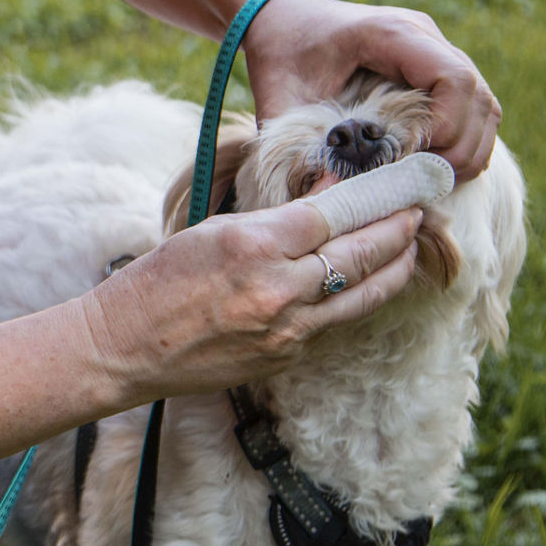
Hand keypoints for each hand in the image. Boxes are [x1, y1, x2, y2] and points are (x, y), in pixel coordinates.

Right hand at [81, 201, 421, 403]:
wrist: (123, 349)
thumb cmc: (156, 281)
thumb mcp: (208, 230)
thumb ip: (273, 218)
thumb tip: (325, 195)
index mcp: (251, 247)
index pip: (331, 215)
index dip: (372, 198)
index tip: (398, 185)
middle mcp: (276, 291)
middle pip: (359, 255)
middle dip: (397, 231)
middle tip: (421, 211)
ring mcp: (284, 332)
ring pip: (361, 295)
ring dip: (393, 268)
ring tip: (412, 246)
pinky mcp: (284, 359)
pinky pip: (331, 323)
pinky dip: (353, 298)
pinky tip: (367, 282)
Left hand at [240, 0, 501, 181]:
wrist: (282, 17)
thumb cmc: (280, 51)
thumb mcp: (277, 94)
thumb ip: (295, 142)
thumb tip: (325, 197)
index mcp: (391, 33)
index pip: (453, 77)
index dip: (448, 127)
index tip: (413, 162)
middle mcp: (424, 37)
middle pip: (478, 97)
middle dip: (459, 150)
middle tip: (420, 185)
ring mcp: (436, 52)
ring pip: (484, 106)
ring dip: (466, 151)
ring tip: (424, 182)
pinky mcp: (436, 70)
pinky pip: (473, 110)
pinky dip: (462, 143)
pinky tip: (426, 167)